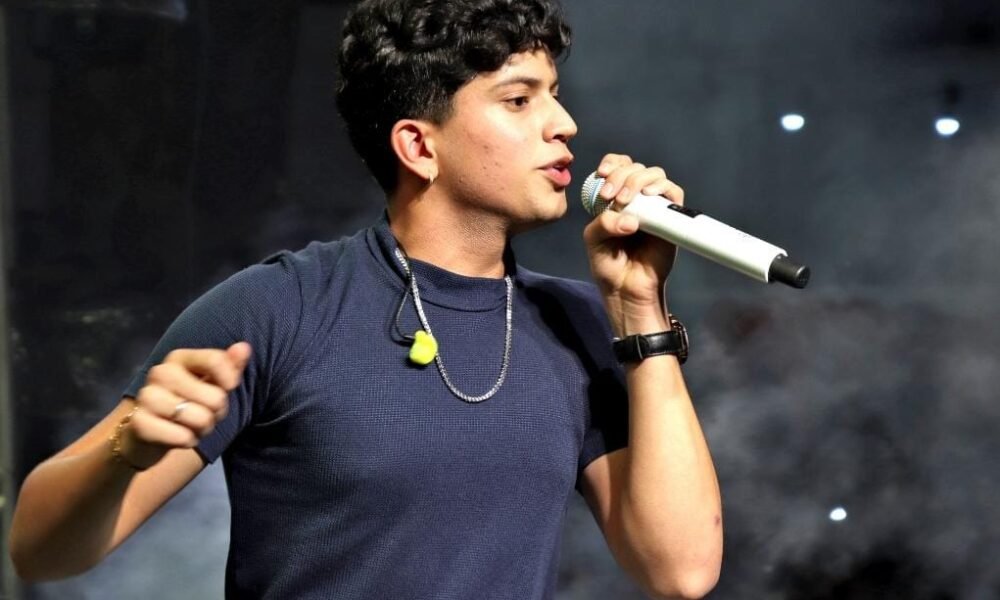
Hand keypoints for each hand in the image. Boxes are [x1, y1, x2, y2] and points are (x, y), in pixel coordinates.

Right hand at [122, 342, 250, 468]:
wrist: (149, 431)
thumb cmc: (187, 403)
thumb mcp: (210, 382)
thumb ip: (229, 365)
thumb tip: (244, 347)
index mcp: (179, 358)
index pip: (216, 361)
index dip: (230, 381)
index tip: (227, 388)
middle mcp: (160, 372)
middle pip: (215, 397)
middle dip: (217, 413)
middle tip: (203, 414)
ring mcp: (147, 396)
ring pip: (201, 419)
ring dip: (202, 429)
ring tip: (190, 425)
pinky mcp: (139, 422)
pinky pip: (183, 437)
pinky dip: (187, 441)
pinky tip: (177, 436)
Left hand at [582, 154, 684, 335]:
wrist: (626, 288)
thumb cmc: (608, 264)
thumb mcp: (593, 240)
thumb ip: (603, 223)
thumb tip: (630, 219)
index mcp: (614, 198)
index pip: (617, 166)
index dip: (612, 163)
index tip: (602, 174)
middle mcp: (636, 198)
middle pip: (635, 167)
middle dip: (621, 175)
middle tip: (610, 195)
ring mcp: (654, 206)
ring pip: (654, 174)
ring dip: (638, 179)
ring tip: (626, 199)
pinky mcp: (671, 218)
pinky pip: (673, 193)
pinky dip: (662, 188)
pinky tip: (648, 195)